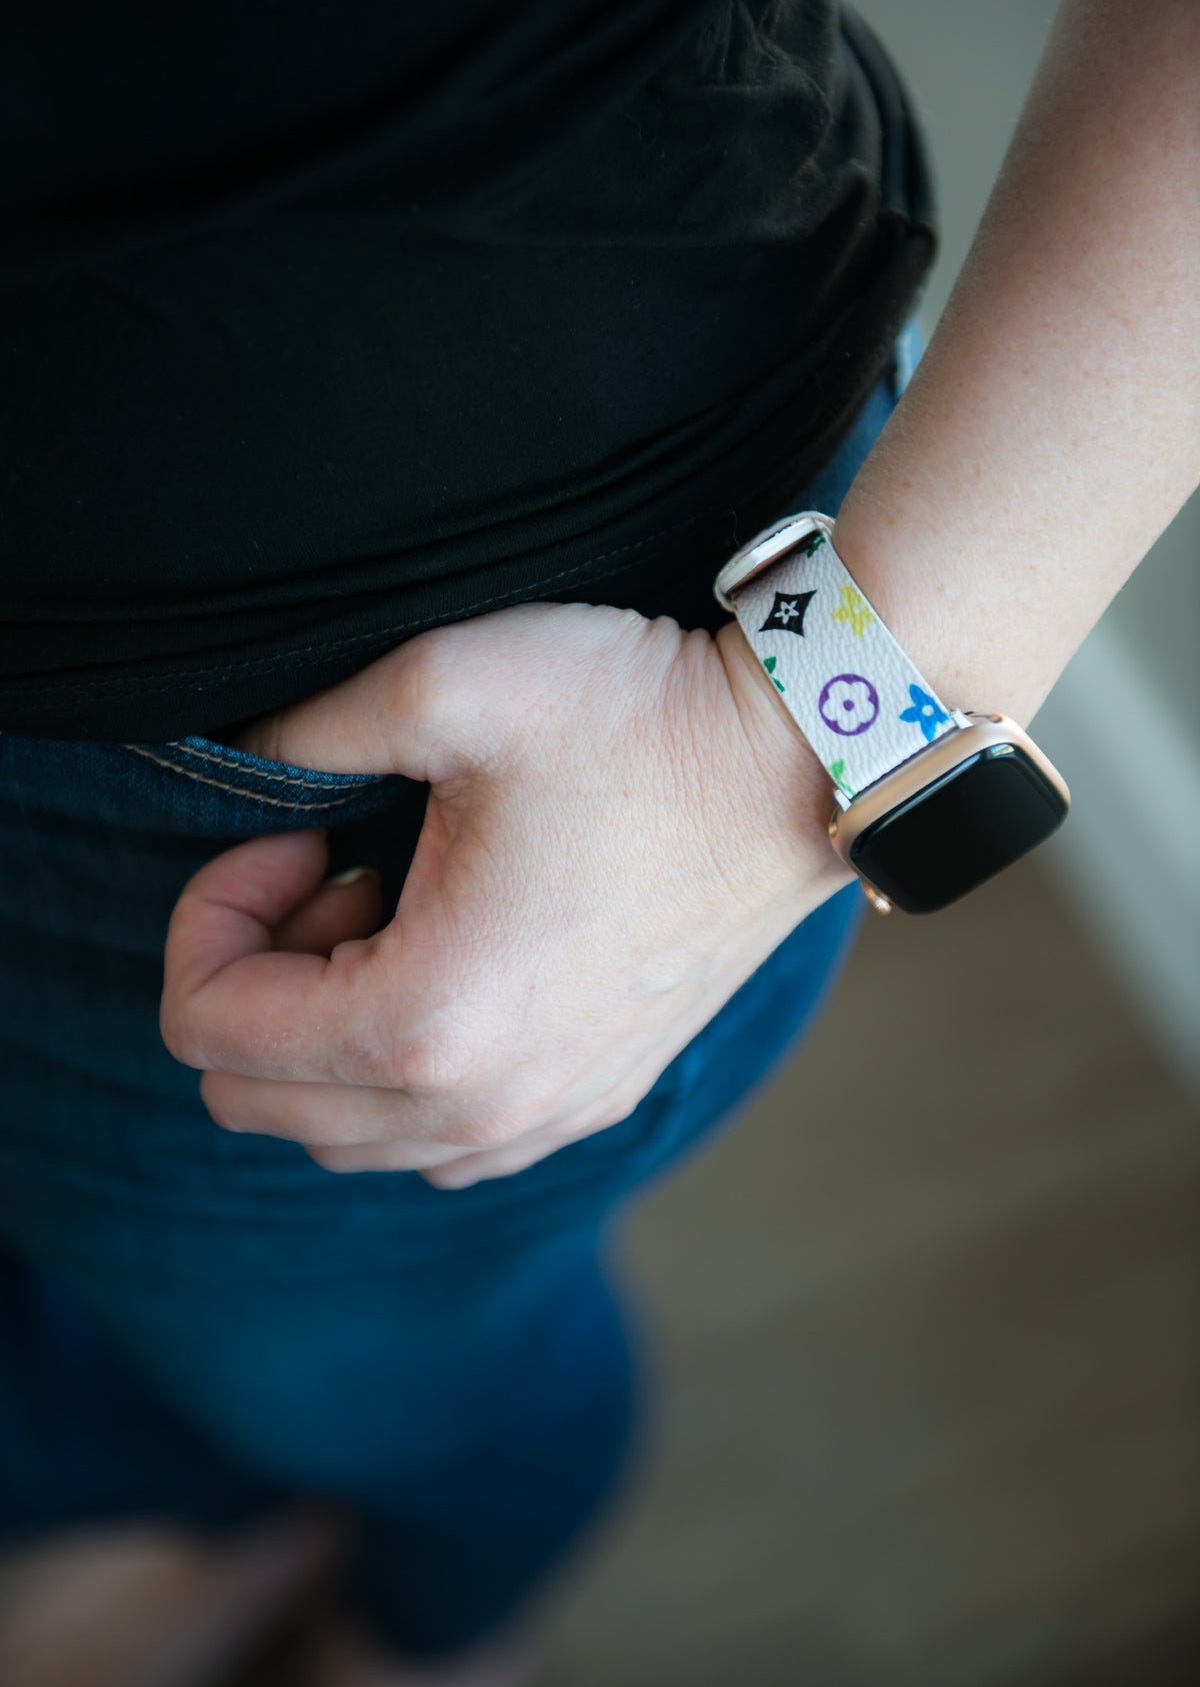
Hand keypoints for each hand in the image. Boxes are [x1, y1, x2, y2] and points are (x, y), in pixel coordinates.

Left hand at [159, 602, 849, 1186]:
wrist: (801, 763)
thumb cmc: (637, 722)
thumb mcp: (448, 683)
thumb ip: (302, 729)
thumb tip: (241, 760)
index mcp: (424, 1021)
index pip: (205, 1030)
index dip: (211, 914)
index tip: (297, 834)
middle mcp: (477, 1108)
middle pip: (256, 1103)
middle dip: (260, 980)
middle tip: (340, 871)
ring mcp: (541, 1119)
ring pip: (343, 1138)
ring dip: (328, 1031)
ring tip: (397, 915)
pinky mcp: (591, 1103)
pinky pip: (437, 1145)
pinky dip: (401, 1074)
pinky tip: (454, 963)